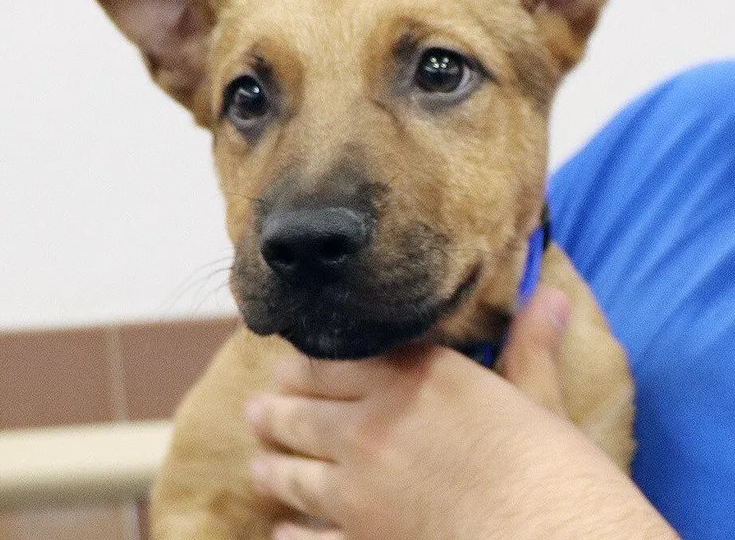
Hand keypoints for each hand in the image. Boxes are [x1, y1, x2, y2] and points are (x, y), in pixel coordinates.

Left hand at [246, 286, 677, 539]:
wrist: (550, 537)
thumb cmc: (550, 470)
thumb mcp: (540, 400)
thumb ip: (531, 347)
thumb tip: (554, 294)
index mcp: (410, 382)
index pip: (335, 363)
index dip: (304, 366)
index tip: (288, 368)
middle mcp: (372, 427)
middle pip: (301, 414)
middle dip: (274, 412)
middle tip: (255, 411)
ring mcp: (359, 490)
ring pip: (293, 474)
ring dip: (272, 469)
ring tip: (259, 466)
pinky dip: (290, 535)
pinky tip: (280, 532)